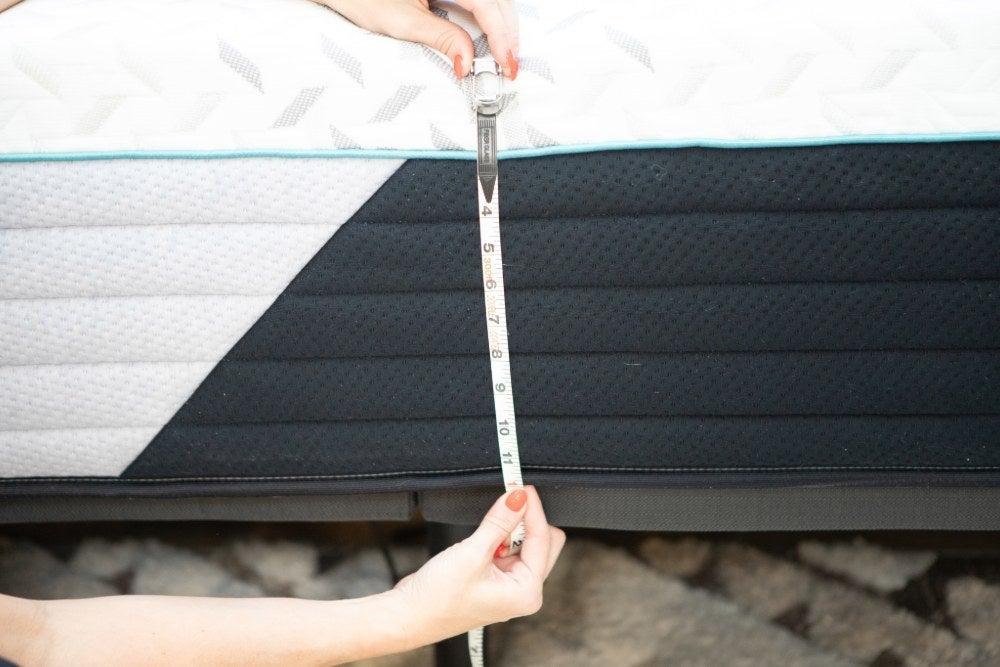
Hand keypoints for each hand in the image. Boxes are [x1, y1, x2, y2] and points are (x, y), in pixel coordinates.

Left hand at [316, 0, 518, 78]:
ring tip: (502, 53)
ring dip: (501, 24)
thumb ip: (442, 38)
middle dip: (507, 33)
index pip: (488, 6)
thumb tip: (468, 61)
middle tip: (508, 65)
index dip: (502, 37)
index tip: (506, 64)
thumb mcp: (404, 22)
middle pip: (497, 0)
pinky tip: (489, 34)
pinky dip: (488, 15)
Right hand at [393, 486, 564, 641]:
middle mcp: (524, 591)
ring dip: (511, 528)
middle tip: (509, 498)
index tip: (522, 486)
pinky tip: (484, 534)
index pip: (542, 540)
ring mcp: (511, 586)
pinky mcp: (497, 579)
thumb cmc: (437, 599)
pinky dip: (500, 536)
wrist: (409, 616)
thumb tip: (517, 497)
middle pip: (543, 542)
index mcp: (527, 592)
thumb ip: (499, 522)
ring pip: (526, 544)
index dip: (532, 510)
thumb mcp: (471, 553)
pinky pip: (509, 549)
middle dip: (526, 520)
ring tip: (490, 522)